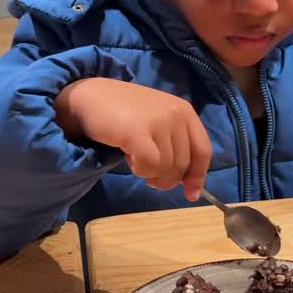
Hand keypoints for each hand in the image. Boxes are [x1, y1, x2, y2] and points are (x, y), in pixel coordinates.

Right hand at [55, 78, 211, 200]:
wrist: (89, 97)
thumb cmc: (123, 113)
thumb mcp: (157, 122)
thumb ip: (174, 144)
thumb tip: (189, 184)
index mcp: (184, 111)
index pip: (203, 150)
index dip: (198, 176)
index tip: (191, 194)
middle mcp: (176, 113)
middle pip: (183, 164)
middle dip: (165, 179)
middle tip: (146, 173)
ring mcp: (158, 121)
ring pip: (166, 168)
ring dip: (149, 172)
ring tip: (134, 156)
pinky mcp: (138, 131)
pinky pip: (150, 166)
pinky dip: (139, 170)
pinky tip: (128, 157)